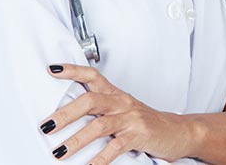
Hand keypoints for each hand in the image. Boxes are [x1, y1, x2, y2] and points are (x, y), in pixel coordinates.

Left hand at [38, 63, 192, 162]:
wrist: (178, 131)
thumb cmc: (146, 121)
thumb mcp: (123, 109)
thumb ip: (102, 109)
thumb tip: (69, 115)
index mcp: (115, 93)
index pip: (92, 75)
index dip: (72, 70)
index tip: (52, 69)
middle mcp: (121, 102)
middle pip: (90, 100)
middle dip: (66, 113)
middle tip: (47, 125)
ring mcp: (130, 118)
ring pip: (99, 125)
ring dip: (76, 140)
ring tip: (59, 153)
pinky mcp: (139, 136)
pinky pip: (115, 147)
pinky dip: (99, 159)